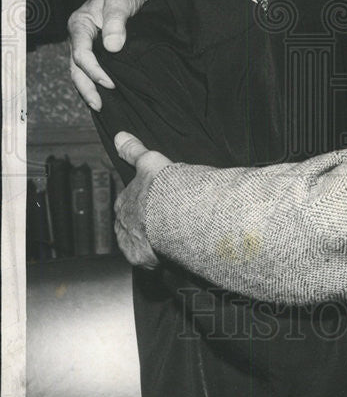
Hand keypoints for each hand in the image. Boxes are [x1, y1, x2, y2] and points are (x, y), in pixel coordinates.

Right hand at [68, 0, 147, 108]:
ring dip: (90, 88)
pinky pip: (92, 67)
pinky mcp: (97, 48)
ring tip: (101, 106)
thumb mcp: (120, 2)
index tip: (110, 83)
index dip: (94, 70)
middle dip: (86, 87)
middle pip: (76, 67)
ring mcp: (87, 43)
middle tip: (99, 105)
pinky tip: (106, 94)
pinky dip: (96, 81)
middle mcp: (79, 36)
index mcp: (79, 24)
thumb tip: (112, 47)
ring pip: (81, 70)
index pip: (81, 54)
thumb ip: (115, 22)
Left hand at [113, 131, 171, 267]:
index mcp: (124, 202)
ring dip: (151, 241)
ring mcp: (131, 243)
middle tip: (166, 221)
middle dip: (145, 224)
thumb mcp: (151, 161)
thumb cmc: (166, 186)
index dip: (144, 203)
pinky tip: (171, 252)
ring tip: (171, 237)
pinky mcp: (142, 259)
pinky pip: (148, 260)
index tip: (157, 203)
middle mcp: (123, 224)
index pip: (129, 203)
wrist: (178, 212)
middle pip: (132, 225)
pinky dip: (158, 257)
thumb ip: (134, 150)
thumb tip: (119, 136)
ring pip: (139, 243)